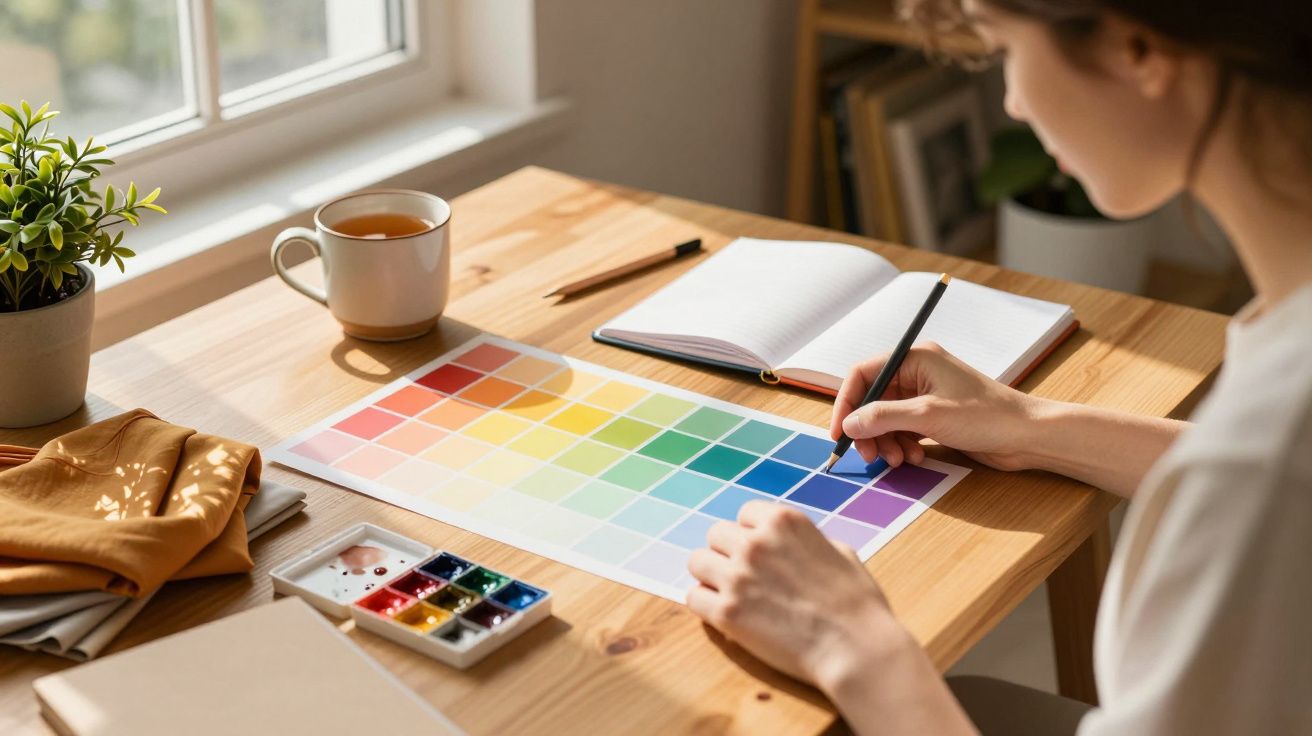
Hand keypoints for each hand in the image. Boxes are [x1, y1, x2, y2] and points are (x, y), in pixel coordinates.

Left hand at [686, 502, 904, 688]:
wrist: (856, 648)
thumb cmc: (857, 603)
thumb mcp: (839, 551)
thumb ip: (804, 541)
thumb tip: (788, 544)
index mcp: (784, 521)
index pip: (745, 514)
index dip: (752, 534)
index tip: (761, 554)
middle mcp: (755, 542)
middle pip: (716, 535)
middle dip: (728, 554)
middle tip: (745, 578)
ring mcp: (737, 576)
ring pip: (697, 562)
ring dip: (712, 577)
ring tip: (732, 595)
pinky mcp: (726, 612)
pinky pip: (693, 598)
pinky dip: (705, 606)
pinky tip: (725, 615)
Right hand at [830, 342, 1038, 470]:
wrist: (1027, 436)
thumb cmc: (986, 417)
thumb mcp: (928, 416)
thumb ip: (883, 418)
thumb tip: (849, 424)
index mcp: (915, 358)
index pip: (864, 374)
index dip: (847, 402)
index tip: (840, 432)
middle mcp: (918, 372)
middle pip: (872, 399)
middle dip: (868, 429)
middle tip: (869, 455)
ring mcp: (925, 394)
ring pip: (886, 418)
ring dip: (886, 441)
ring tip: (899, 460)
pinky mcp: (934, 416)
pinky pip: (902, 429)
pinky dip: (902, 445)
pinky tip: (915, 457)